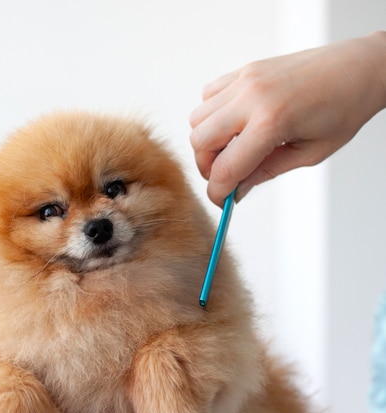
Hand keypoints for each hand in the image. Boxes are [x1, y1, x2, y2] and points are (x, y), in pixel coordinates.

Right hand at [189, 31, 385, 206]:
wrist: (358, 68)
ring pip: (197, 119)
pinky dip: (211, 114)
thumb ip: (266, 171)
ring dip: (207, 140)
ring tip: (231, 149)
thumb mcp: (309, 153)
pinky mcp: (244, 70)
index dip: (218, 191)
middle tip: (225, 176)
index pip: (226, 167)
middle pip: (200, 141)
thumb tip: (238, 189)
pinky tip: (233, 123)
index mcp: (271, 122)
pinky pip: (208, 95)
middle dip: (207, 166)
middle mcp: (251, 97)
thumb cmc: (344, 108)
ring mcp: (244, 80)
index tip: (221, 201)